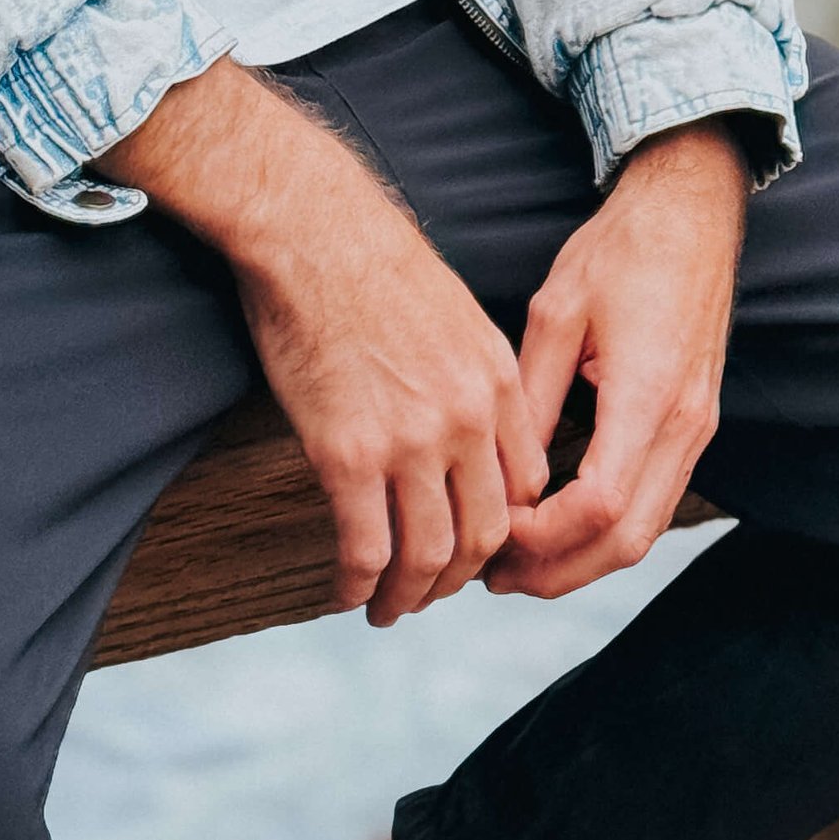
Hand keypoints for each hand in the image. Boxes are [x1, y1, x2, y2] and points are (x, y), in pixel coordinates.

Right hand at [94, 61, 545, 624]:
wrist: (314, 231)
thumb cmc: (372, 264)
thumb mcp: (455, 315)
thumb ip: (470, 377)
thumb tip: (463, 431)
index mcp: (498, 380)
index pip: (524, 487)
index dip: (501, 530)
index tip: (473, 546)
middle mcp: (467, 417)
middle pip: (484, 534)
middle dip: (459, 578)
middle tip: (431, 592)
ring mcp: (411, 440)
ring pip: (428, 556)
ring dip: (409, 597)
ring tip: (387, 608)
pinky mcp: (349, 455)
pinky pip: (365, 548)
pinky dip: (358, 585)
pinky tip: (345, 594)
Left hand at [487, 119, 750, 601]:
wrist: (691, 209)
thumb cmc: (621, 248)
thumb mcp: (557, 313)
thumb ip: (532, 399)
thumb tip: (501, 474)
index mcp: (648, 393)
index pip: (600, 505)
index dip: (542, 536)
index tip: (492, 531)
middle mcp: (683, 422)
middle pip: (628, 541)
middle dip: (558, 571)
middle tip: (494, 575)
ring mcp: (698, 426)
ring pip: (648, 530)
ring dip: (585, 559)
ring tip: (520, 560)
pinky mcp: (697, 421)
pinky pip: (658, 500)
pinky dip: (611, 529)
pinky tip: (563, 524)